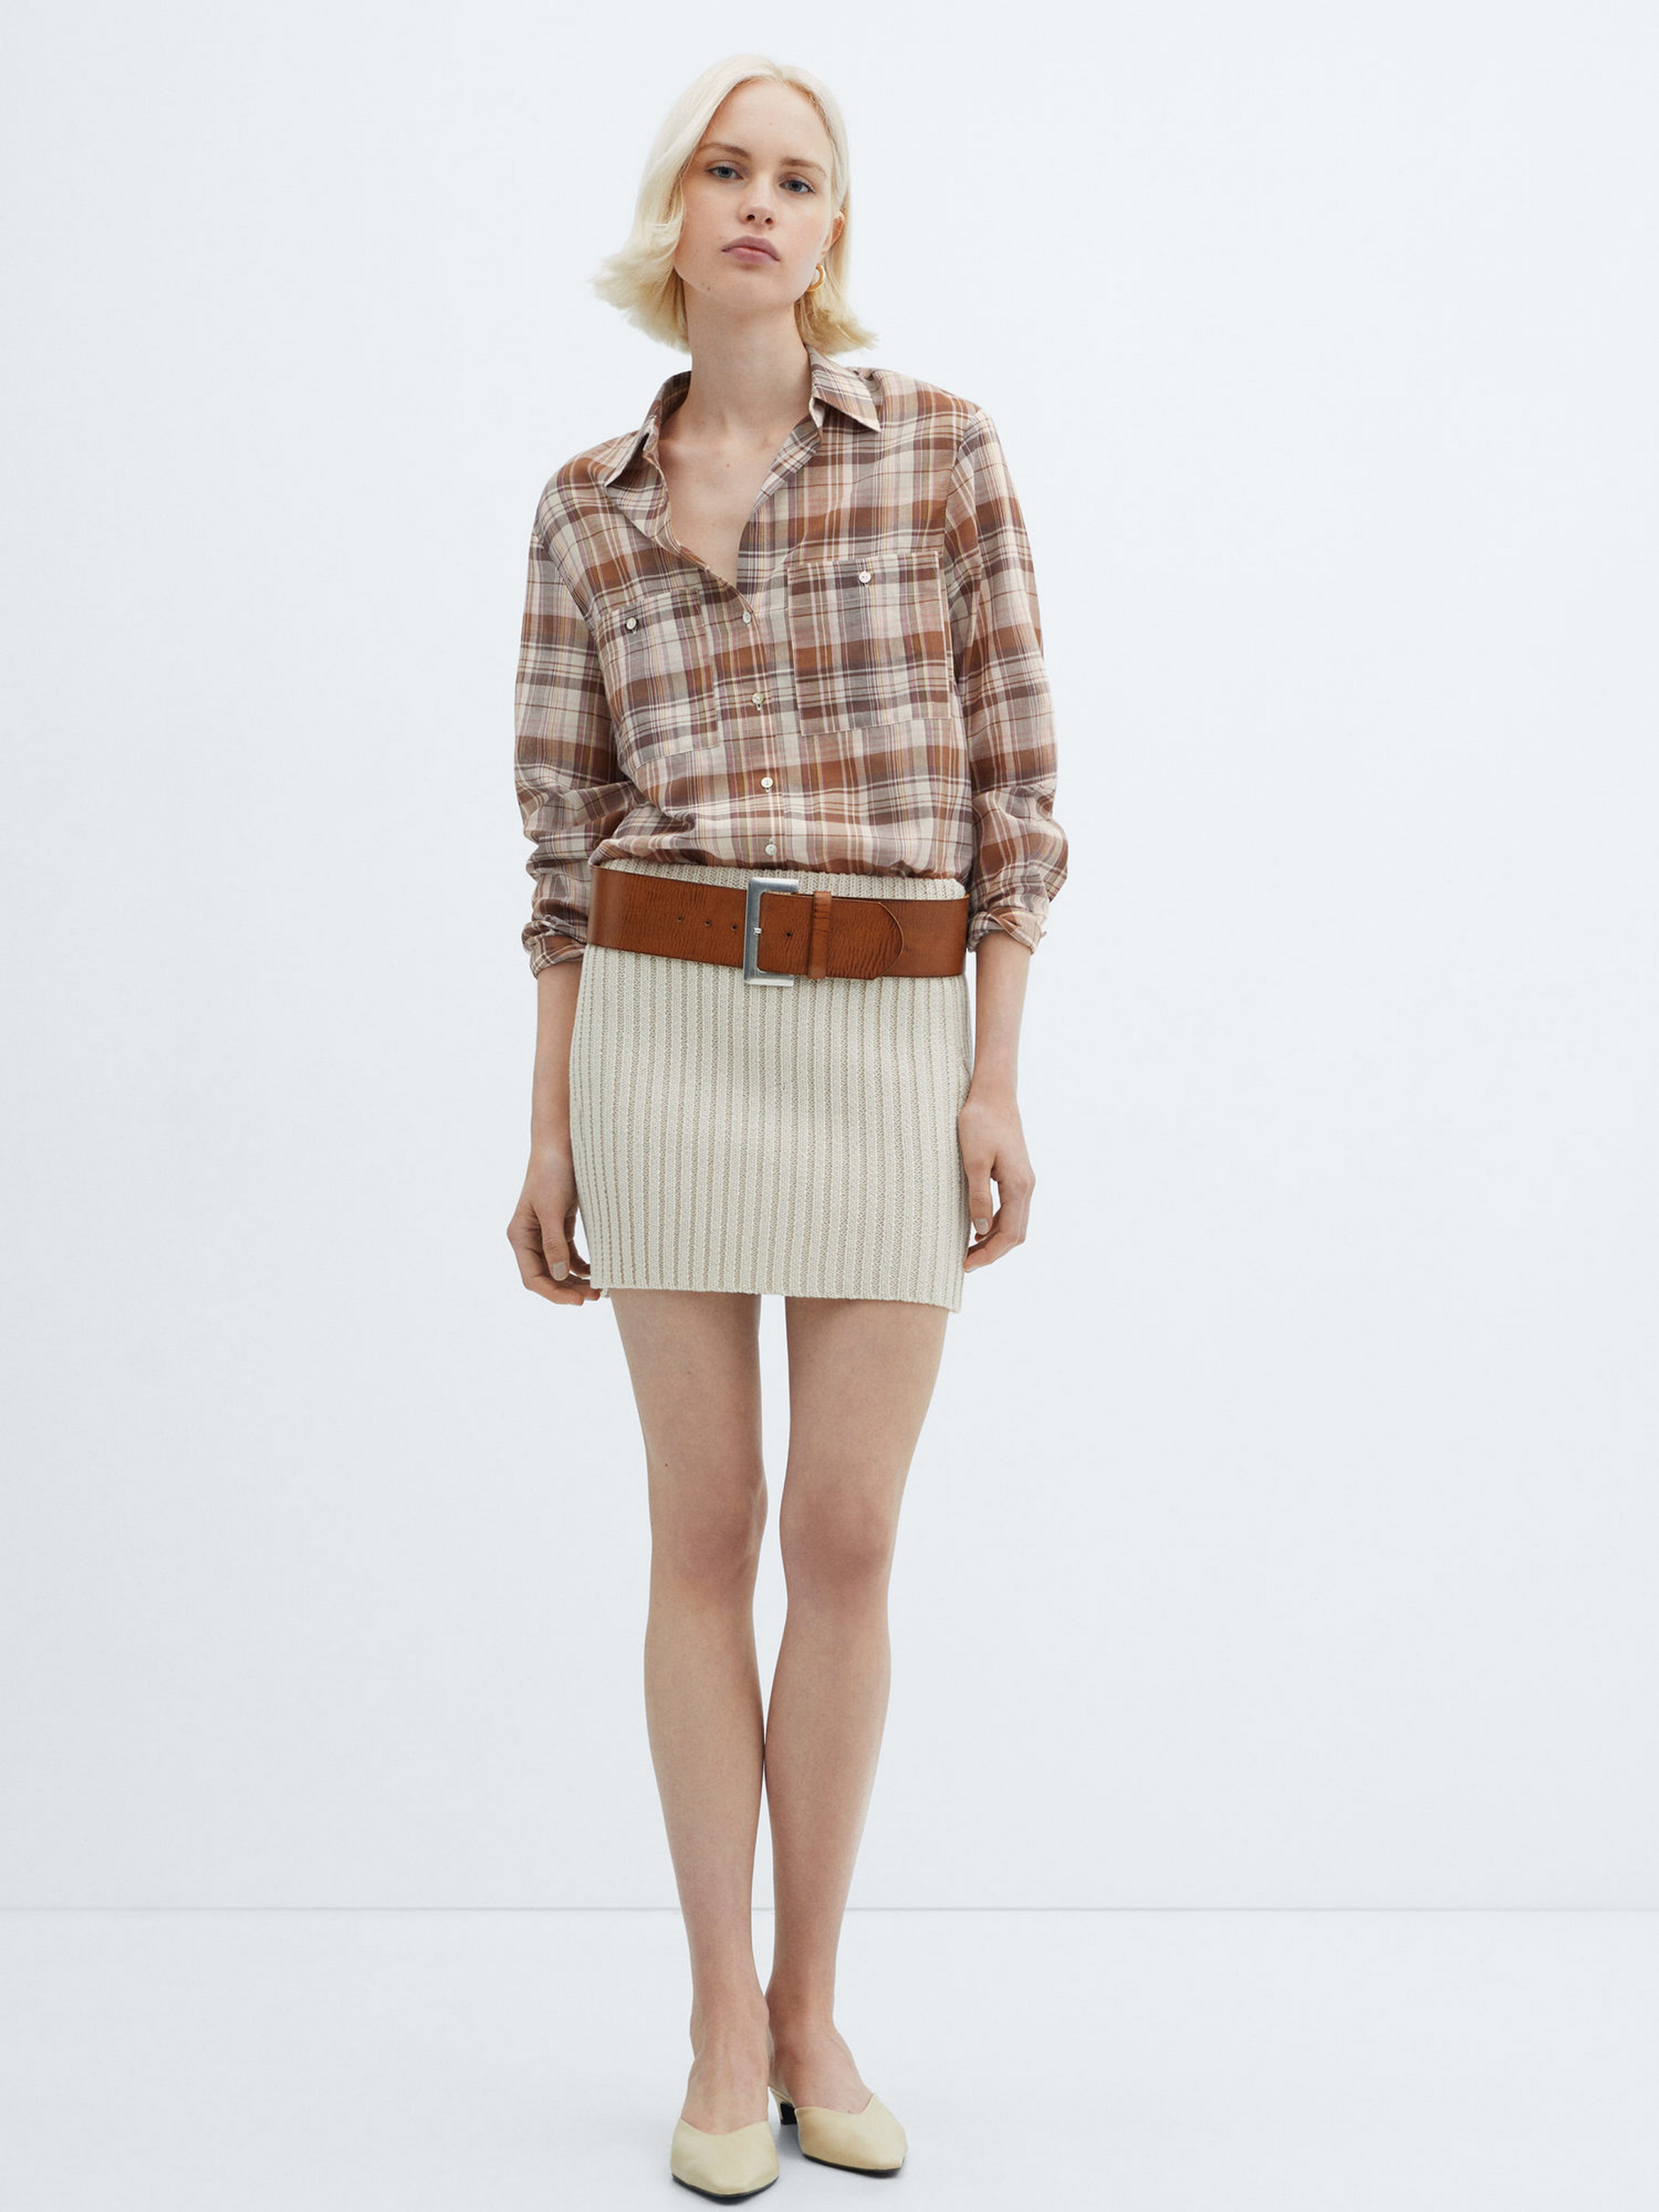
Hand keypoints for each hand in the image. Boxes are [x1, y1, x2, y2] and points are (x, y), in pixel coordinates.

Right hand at [507, 1145, 603, 1305]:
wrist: (561, 1144)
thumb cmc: (552, 1173)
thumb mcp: (552, 1209)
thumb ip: (554, 1243)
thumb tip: (560, 1275)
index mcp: (520, 1236)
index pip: (533, 1278)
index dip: (555, 1293)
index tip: (580, 1300)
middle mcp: (529, 1238)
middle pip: (547, 1277)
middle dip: (569, 1290)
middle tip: (596, 1297)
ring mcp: (544, 1233)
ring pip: (559, 1269)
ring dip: (577, 1281)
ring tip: (600, 1289)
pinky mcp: (560, 1226)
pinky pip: (569, 1255)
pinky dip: (582, 1266)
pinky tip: (597, 1272)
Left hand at [958, 1083, 1033, 1272]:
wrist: (993, 1093)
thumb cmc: (980, 1122)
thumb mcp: (974, 1161)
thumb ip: (979, 1196)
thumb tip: (981, 1230)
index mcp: (1019, 1186)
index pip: (1008, 1234)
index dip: (988, 1254)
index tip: (965, 1265)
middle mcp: (1026, 1187)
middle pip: (1016, 1234)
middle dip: (992, 1252)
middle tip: (965, 1263)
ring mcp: (1023, 1181)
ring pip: (1014, 1223)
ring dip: (994, 1240)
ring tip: (968, 1251)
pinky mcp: (1015, 1174)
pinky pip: (1011, 1209)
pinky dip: (996, 1225)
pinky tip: (976, 1227)